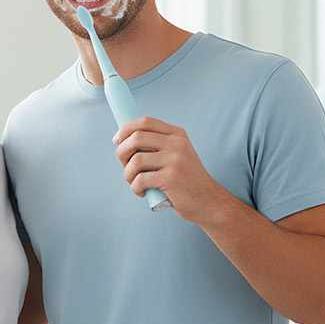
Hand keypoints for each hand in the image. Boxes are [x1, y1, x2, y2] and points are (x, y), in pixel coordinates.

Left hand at [113, 117, 233, 225]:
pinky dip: (135, 188)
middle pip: (136, 137)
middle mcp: (177, 143)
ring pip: (136, 160)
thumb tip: (124, 140)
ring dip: (128, 174)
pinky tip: (142, 192)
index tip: (117, 140)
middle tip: (125, 166)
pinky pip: (140, 179)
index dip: (126, 129)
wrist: (207, 202)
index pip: (145, 121)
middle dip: (122, 153)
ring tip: (135, 182)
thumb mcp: (177, 155)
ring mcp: (175, 160)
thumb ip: (157, 145)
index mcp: (177, 134)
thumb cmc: (185, 180)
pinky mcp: (171, 178)